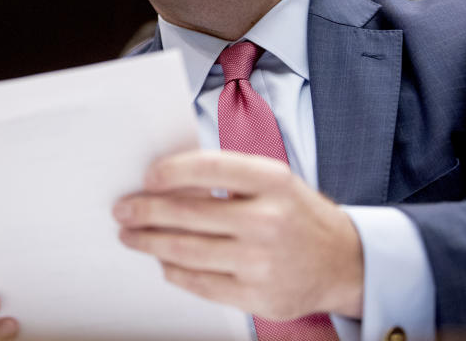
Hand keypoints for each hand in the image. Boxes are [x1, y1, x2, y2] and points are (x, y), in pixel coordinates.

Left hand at [112, 150, 362, 319]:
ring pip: (187, 251)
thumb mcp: (273, 181)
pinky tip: (162, 260)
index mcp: (273, 181)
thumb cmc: (297, 214)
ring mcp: (262, 262)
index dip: (170, 172)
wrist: (342, 262)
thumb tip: (166, 180)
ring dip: (149, 242)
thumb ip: (227, 176)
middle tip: (123, 209)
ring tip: (131, 236)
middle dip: (145, 212)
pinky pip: (200, 283)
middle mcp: (269, 220)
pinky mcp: (257, 296)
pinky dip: (174, 270)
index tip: (147, 177)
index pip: (208, 168)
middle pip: (188, 214)